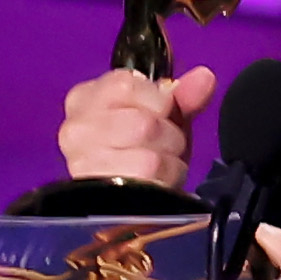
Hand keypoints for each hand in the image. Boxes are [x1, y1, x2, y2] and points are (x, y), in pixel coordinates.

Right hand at [57, 63, 216, 189]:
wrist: (130, 201)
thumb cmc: (141, 151)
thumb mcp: (164, 117)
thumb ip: (184, 95)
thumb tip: (205, 78)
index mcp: (84, 99)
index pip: (127, 84)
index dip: (157, 101)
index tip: (158, 113)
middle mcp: (75, 129)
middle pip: (143, 122)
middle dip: (167, 135)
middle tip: (162, 145)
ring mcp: (83, 163)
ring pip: (148, 153)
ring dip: (168, 159)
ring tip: (159, 165)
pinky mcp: (101, 192)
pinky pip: (150, 177)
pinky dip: (167, 178)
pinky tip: (158, 182)